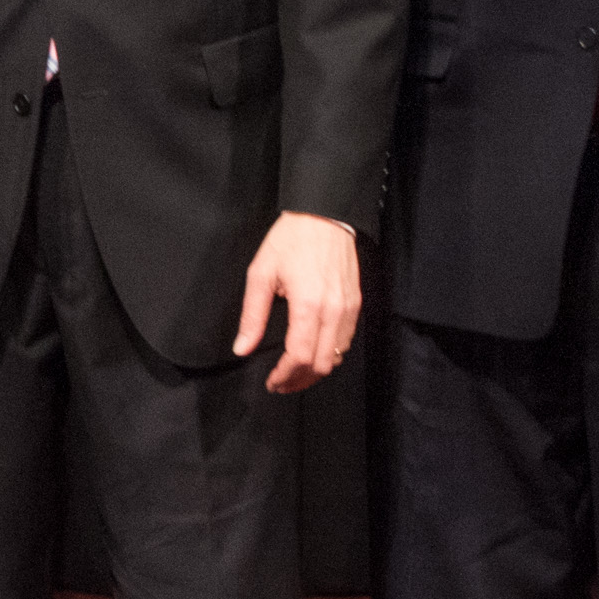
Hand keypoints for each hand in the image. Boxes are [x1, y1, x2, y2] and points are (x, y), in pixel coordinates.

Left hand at [232, 211, 361, 392]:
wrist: (324, 214)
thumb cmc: (291, 240)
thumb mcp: (261, 274)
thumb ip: (252, 316)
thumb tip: (243, 348)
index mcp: (308, 305)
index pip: (301, 357)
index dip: (286, 376)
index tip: (272, 382)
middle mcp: (333, 311)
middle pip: (322, 364)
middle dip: (300, 380)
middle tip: (281, 383)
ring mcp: (349, 308)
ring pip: (337, 356)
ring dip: (316, 371)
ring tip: (295, 373)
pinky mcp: (356, 303)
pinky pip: (347, 341)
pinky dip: (331, 354)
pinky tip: (314, 352)